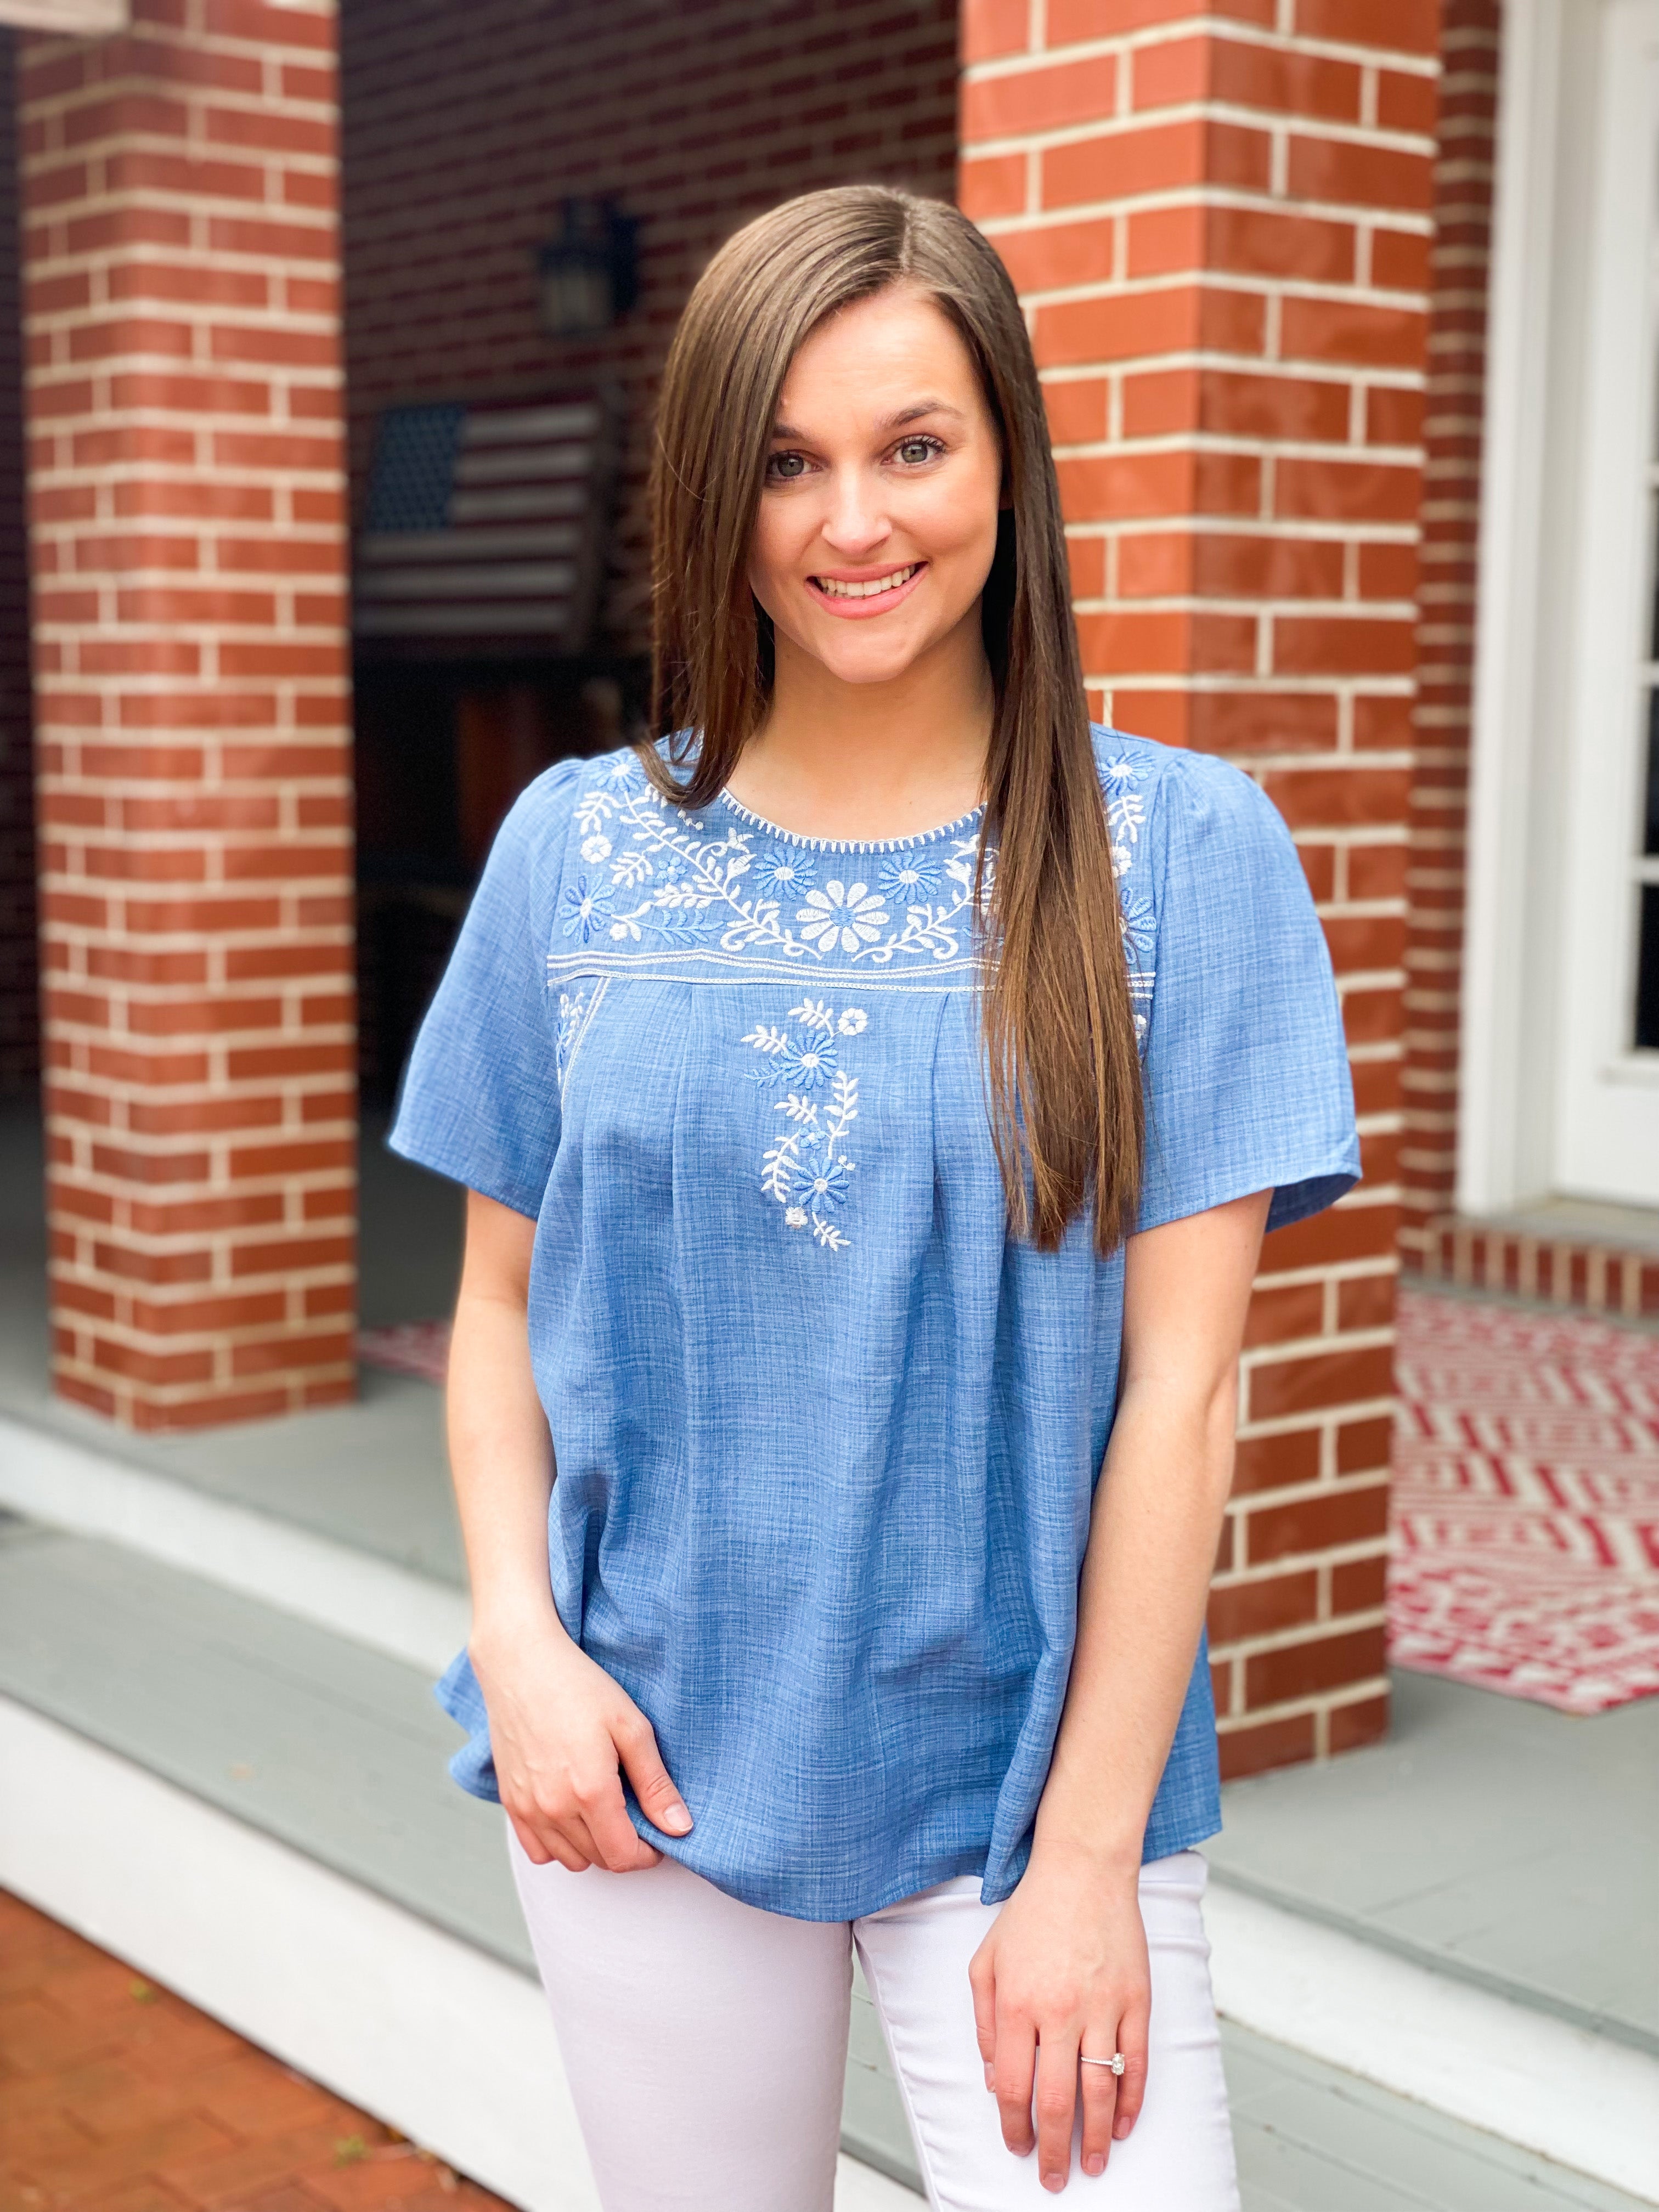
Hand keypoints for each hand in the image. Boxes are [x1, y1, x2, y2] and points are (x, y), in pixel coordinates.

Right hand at [470, 1613, 692, 1872]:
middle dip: (625, 1846)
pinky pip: (537, 1850)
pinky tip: (572, 1813)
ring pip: (569, 1859)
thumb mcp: (631, 1727)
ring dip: (593, 1847)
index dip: (648, 1853)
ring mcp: (527, 1808)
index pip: (624, 1857)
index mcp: (590, 1792)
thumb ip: (656, 1784)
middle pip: (599, 1860)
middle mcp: (554, 1808)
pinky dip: (558, 1844)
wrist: (522, 1664)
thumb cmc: (579, 1687)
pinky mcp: (509, 1801)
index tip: (657, 1834)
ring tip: (605, 1810)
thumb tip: (680, 1828)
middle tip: (635, 1813)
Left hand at [967, 1844, 1149, 2190]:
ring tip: (1093, 2165)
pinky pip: (1137, 2065)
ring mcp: (1103, 2007)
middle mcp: (1060, 2011)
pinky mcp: (1136, 2000)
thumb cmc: (1031, 1914)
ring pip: (1101, 2092)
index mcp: (1017, 2004)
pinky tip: (1125, 2125)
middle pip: (1056, 2101)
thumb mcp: (986, 1962)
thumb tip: (995, 2080)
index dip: (1014, 2127)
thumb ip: (986, 2024)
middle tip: (1054, 2178)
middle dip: (1054, 2150)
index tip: (1017, 2147)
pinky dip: (1133, 2102)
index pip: (1014, 2087)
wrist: (1082, 1869)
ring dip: (1097, 2138)